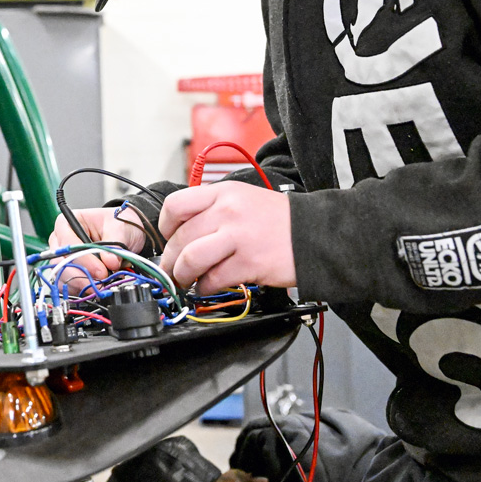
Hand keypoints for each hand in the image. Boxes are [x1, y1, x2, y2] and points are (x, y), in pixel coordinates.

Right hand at [48, 207, 146, 291]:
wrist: (124, 235)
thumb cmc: (116, 224)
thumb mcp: (119, 228)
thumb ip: (115, 244)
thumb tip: (110, 262)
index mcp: (66, 223)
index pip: (67, 243)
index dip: (84, 259)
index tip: (101, 271)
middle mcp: (59, 241)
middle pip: (60, 263)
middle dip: (82, 276)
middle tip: (101, 283)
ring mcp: (62, 259)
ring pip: (62, 277)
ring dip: (82, 285)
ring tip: (101, 286)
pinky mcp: (68, 273)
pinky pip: (67, 286)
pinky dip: (81, 290)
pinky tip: (95, 289)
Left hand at [159, 184, 294, 291]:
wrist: (315, 233)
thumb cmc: (279, 220)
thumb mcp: (243, 199)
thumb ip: (213, 209)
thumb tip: (182, 233)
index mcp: (223, 192)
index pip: (176, 205)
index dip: (165, 227)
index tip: (167, 239)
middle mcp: (227, 211)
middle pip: (180, 238)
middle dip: (170, 260)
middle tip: (171, 270)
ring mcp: (238, 237)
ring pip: (191, 259)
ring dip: (182, 276)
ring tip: (185, 282)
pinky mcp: (249, 263)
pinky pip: (213, 279)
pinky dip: (205, 288)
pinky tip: (208, 288)